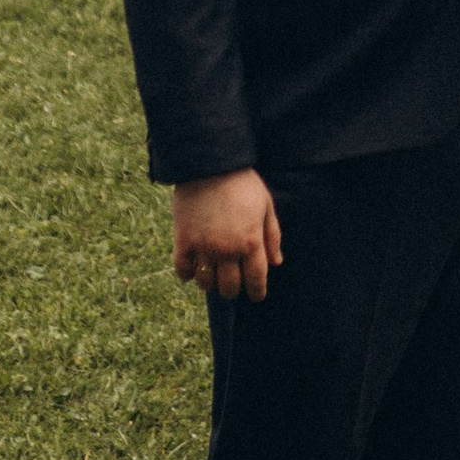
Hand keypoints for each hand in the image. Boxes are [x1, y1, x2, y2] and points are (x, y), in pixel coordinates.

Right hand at [172, 170, 282, 302]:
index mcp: (251, 242)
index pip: (256, 279)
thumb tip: (276, 262)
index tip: (257, 295)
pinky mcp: (183, 241)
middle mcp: (227, 250)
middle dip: (233, 290)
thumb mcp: (266, 206)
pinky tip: (193, 270)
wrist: (210, 164)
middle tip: (232, 285)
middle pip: (230, 287)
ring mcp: (204, 247)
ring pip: (206, 283)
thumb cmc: (242, 183)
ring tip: (212, 276)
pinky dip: (187, 275)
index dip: (257, 291)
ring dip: (210, 283)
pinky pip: (183, 271)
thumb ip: (272, 236)